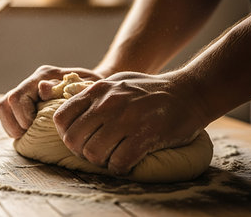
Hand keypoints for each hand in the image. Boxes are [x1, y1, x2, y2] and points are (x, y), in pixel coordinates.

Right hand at [0, 65, 102, 138]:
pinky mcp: (24, 103)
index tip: (38, 126)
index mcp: (45, 76)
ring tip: (28, 135)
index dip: (24, 117)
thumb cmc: (93, 90)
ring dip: (12, 127)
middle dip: (16, 125)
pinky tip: (29, 133)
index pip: (18, 97)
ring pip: (2, 109)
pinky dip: (13, 127)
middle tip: (32, 133)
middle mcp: (32, 82)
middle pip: (4, 104)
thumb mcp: (87, 87)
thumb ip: (66, 87)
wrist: (95, 87)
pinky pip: (7, 115)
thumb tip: (42, 88)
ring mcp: (26, 92)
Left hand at [53, 71, 208, 174]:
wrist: (189, 93)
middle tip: (95, 152)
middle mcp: (108, 104)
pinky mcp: (144, 136)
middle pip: (74, 140)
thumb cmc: (150, 90)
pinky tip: (126, 162)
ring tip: (112, 156)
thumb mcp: (117, 82)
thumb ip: (94, 95)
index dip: (66, 134)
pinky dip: (119, 168)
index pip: (62, 118)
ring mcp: (126, 120)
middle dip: (81, 152)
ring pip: (93, 154)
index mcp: (98, 91)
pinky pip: (118, 163)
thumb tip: (74, 111)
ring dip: (101, 162)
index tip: (79, 139)